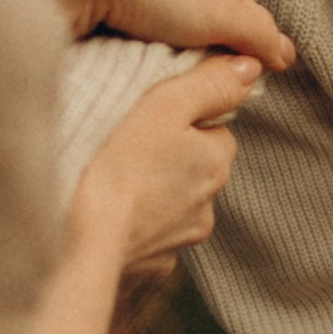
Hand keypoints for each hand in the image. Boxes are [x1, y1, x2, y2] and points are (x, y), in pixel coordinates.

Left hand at [23, 0, 293, 73]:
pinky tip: (129, 73)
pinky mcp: (100, 7)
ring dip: (168, 64)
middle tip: (199, 87)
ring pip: (166, 39)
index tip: (242, 82)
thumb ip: (257, 32)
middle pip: (205, 27)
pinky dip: (134, 62)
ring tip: (161, 83)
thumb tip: (285, 56)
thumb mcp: (219, 9)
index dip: (248, 49)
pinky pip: (129, 44)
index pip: (245, 13)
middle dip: (205, 58)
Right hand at [69, 57, 261, 273]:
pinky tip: (106, 216)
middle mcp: (207, 208)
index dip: (181, 118)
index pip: (213, 128)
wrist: (81, 246)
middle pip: (192, 168)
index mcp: (216, 164)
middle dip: (167, 157)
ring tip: (111, 182)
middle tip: (125, 148)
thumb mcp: (165, 106)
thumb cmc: (119, 168)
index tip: (148, 118)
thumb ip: (209, 83)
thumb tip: (251, 66)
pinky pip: (146, 237)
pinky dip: (131, 226)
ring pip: (170, 204)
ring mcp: (179, 242)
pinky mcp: (151, 267)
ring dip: (149, 193)